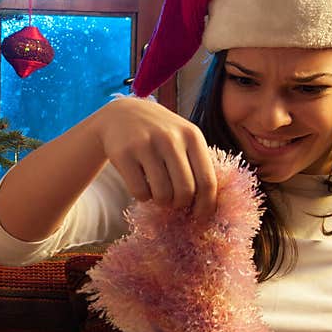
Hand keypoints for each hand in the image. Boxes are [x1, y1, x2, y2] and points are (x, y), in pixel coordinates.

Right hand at [93, 98, 217, 217]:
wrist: (122, 115)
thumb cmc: (160, 134)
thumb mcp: (182, 137)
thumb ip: (197, 163)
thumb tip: (210, 205)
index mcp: (192, 135)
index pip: (207, 180)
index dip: (206, 205)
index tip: (200, 216)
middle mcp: (170, 138)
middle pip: (185, 191)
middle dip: (180, 204)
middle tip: (174, 202)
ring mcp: (146, 145)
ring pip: (162, 194)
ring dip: (161, 202)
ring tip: (158, 193)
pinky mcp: (124, 154)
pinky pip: (140, 192)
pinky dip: (142, 197)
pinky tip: (142, 186)